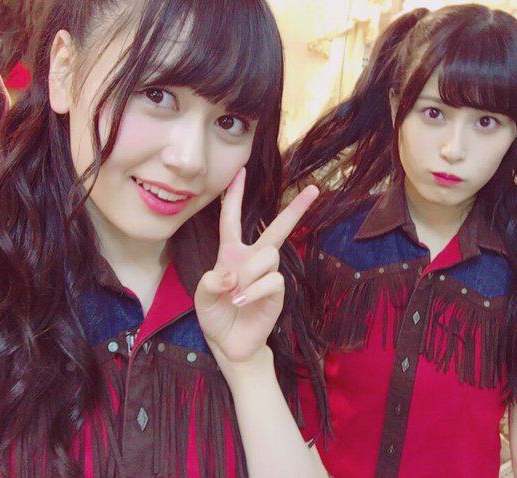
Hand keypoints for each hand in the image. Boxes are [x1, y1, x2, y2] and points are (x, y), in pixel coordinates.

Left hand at [194, 168, 317, 370]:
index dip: (235, 195)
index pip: (232, 219)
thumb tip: (230, 276)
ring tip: (235, 294)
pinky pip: (272, 279)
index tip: (240, 172)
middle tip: (314, 189)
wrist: (230, 344)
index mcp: (231, 254)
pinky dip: (253, 291)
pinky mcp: (278, 291)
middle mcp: (252, 259)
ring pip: (269, 255)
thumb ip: (209, 284)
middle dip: (296, 209)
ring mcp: (267, 275)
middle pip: (277, 228)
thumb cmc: (216, 316)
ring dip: (249, 274)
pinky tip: (241, 302)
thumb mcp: (202, 299)